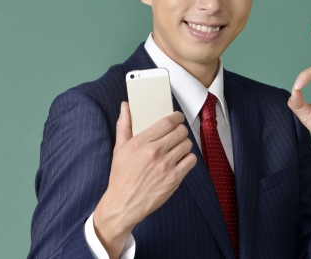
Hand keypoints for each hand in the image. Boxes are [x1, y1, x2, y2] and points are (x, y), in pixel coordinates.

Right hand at [93, 102, 196, 258]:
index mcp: (140, 143)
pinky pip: (191, 160)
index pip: (167, 122)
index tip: (177, 117)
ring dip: (184, 144)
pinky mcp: (174, 179)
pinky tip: (180, 160)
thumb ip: (124, 125)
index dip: (176, 117)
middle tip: (178, 133)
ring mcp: (166, 166)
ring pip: (187, 144)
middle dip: (181, 130)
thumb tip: (126, 106)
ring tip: (178, 147)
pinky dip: (188, 158)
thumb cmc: (121, 176)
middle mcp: (154, 152)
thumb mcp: (119, 149)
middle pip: (180, 131)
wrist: (123, 204)